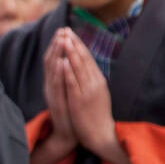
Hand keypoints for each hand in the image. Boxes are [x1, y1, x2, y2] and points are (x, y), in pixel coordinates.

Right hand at [41, 30, 77, 154]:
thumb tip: (71, 61)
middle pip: (51, 61)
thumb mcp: (68, 91)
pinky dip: (58, 72)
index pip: (54, 59)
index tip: (63, 30)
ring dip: (57, 54)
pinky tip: (62, 62)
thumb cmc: (70, 112)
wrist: (67, 134)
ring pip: (53, 70)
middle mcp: (50, 85)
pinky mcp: (57, 102)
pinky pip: (57, 85)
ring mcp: (52, 94)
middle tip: (62, 30)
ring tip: (61, 40)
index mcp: (54, 82)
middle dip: (57, 44)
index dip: (57, 44)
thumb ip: (66, 77)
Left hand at [61, 33, 125, 163]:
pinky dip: (68, 72)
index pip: (88, 58)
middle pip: (84, 59)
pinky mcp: (80, 100)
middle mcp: (94, 82)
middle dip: (74, 43)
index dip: (78, 44)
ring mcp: (88, 91)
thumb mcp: (97, 93)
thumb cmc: (97, 114)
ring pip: (79, 68)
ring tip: (64, 39)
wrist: (101, 134)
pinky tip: (63, 62)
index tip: (70, 32)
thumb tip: (85, 66)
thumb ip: (91, 79)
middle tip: (66, 30)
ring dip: (71, 53)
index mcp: (98, 80)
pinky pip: (73, 83)